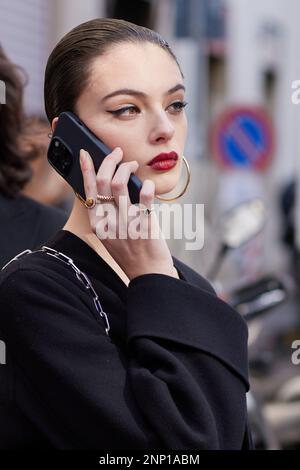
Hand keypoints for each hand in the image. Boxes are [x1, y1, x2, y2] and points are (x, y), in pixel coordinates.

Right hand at [79, 147, 177, 280]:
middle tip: (118, 153)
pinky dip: (147, 185)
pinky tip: (148, 185)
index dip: (86, 169)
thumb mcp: (110, 235)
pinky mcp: (144, 225)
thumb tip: (111, 185)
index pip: (88, 191)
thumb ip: (107, 214)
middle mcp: (108, 223)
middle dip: (109, 161)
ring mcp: (126, 224)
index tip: (86, 153)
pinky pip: (145, 197)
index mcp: (97, 224)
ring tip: (132, 164)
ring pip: (120, 185)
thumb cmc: (130, 253)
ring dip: (126, 168)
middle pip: (102, 182)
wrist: (148, 275)